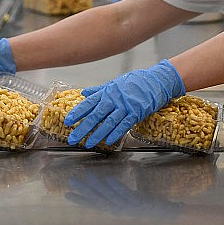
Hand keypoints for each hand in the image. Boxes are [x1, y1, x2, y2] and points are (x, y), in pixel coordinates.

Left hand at [64, 59, 184, 147]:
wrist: (156, 80)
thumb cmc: (135, 82)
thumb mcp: (114, 83)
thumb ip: (99, 90)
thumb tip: (83, 93)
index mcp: (107, 92)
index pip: (89, 103)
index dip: (78, 113)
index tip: (68, 121)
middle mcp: (114, 99)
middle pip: (95, 115)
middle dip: (83, 128)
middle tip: (73, 138)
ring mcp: (125, 106)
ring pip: (108, 123)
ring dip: (97, 135)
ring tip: (88, 144)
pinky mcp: (136, 112)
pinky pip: (124, 125)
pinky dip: (115, 134)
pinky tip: (107, 141)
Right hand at [65, 171, 181, 217]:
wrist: (167, 215)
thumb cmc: (149, 207)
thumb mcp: (132, 199)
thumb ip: (120, 192)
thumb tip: (109, 180)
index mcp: (116, 210)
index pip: (95, 205)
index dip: (81, 200)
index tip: (66, 194)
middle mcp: (120, 211)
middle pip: (98, 200)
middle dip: (83, 191)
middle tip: (70, 181)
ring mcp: (128, 207)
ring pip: (109, 196)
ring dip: (97, 186)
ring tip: (86, 176)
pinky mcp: (138, 203)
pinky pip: (125, 194)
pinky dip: (116, 187)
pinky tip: (108, 178)